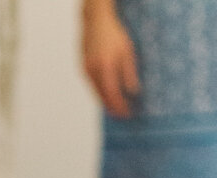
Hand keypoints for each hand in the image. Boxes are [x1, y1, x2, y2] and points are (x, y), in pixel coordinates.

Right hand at [82, 1, 139, 116]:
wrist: (95, 21)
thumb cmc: (114, 33)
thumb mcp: (127, 51)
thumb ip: (129, 73)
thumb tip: (134, 92)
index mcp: (106, 67)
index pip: (113, 94)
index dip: (120, 106)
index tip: (127, 114)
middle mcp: (93, 71)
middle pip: (103, 97)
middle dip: (113, 108)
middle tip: (122, 116)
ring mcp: (86, 71)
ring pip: (96, 93)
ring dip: (106, 102)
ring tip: (115, 109)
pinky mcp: (83, 69)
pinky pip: (92, 86)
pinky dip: (100, 93)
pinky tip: (107, 95)